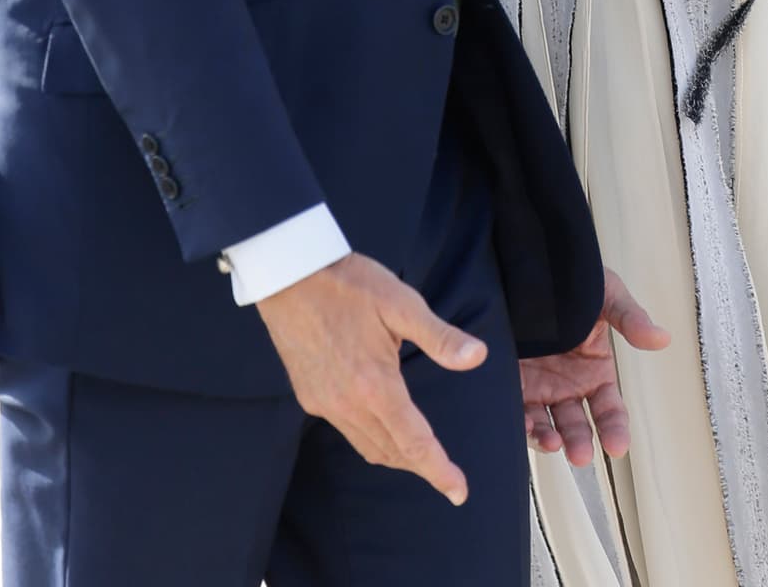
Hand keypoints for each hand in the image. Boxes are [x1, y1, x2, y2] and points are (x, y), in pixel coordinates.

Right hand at [257, 253, 486, 504]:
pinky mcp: (309, 396)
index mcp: (376, 385)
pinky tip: (379, 423)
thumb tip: (478, 357)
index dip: (439, 470)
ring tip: (418, 454)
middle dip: (421, 466)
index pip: (414, 443)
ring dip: (395, 455)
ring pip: (367, 446)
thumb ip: (440, 337)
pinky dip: (369, 438)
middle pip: (392, 452)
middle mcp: (348, 404)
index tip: (459, 492)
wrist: (289, 275)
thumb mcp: (401, 303)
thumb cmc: (349, 284)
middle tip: (445, 473)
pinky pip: (346, 430)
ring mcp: (325, 403)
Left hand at [519, 270, 669, 465]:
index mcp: (594, 370)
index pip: (609, 409)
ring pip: (547, 425)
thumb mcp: (605, 294)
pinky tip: (525, 425)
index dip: (615, 428)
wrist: (526, 265)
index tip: (617, 446)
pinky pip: (517, 410)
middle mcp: (567, 385)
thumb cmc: (570, 280)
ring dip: (550, 439)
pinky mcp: (510, 381)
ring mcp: (538, 386)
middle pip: (577, 425)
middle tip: (580, 454)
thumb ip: (630, 318)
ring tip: (552, 442)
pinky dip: (522, 424)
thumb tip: (662, 338)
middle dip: (580, 442)